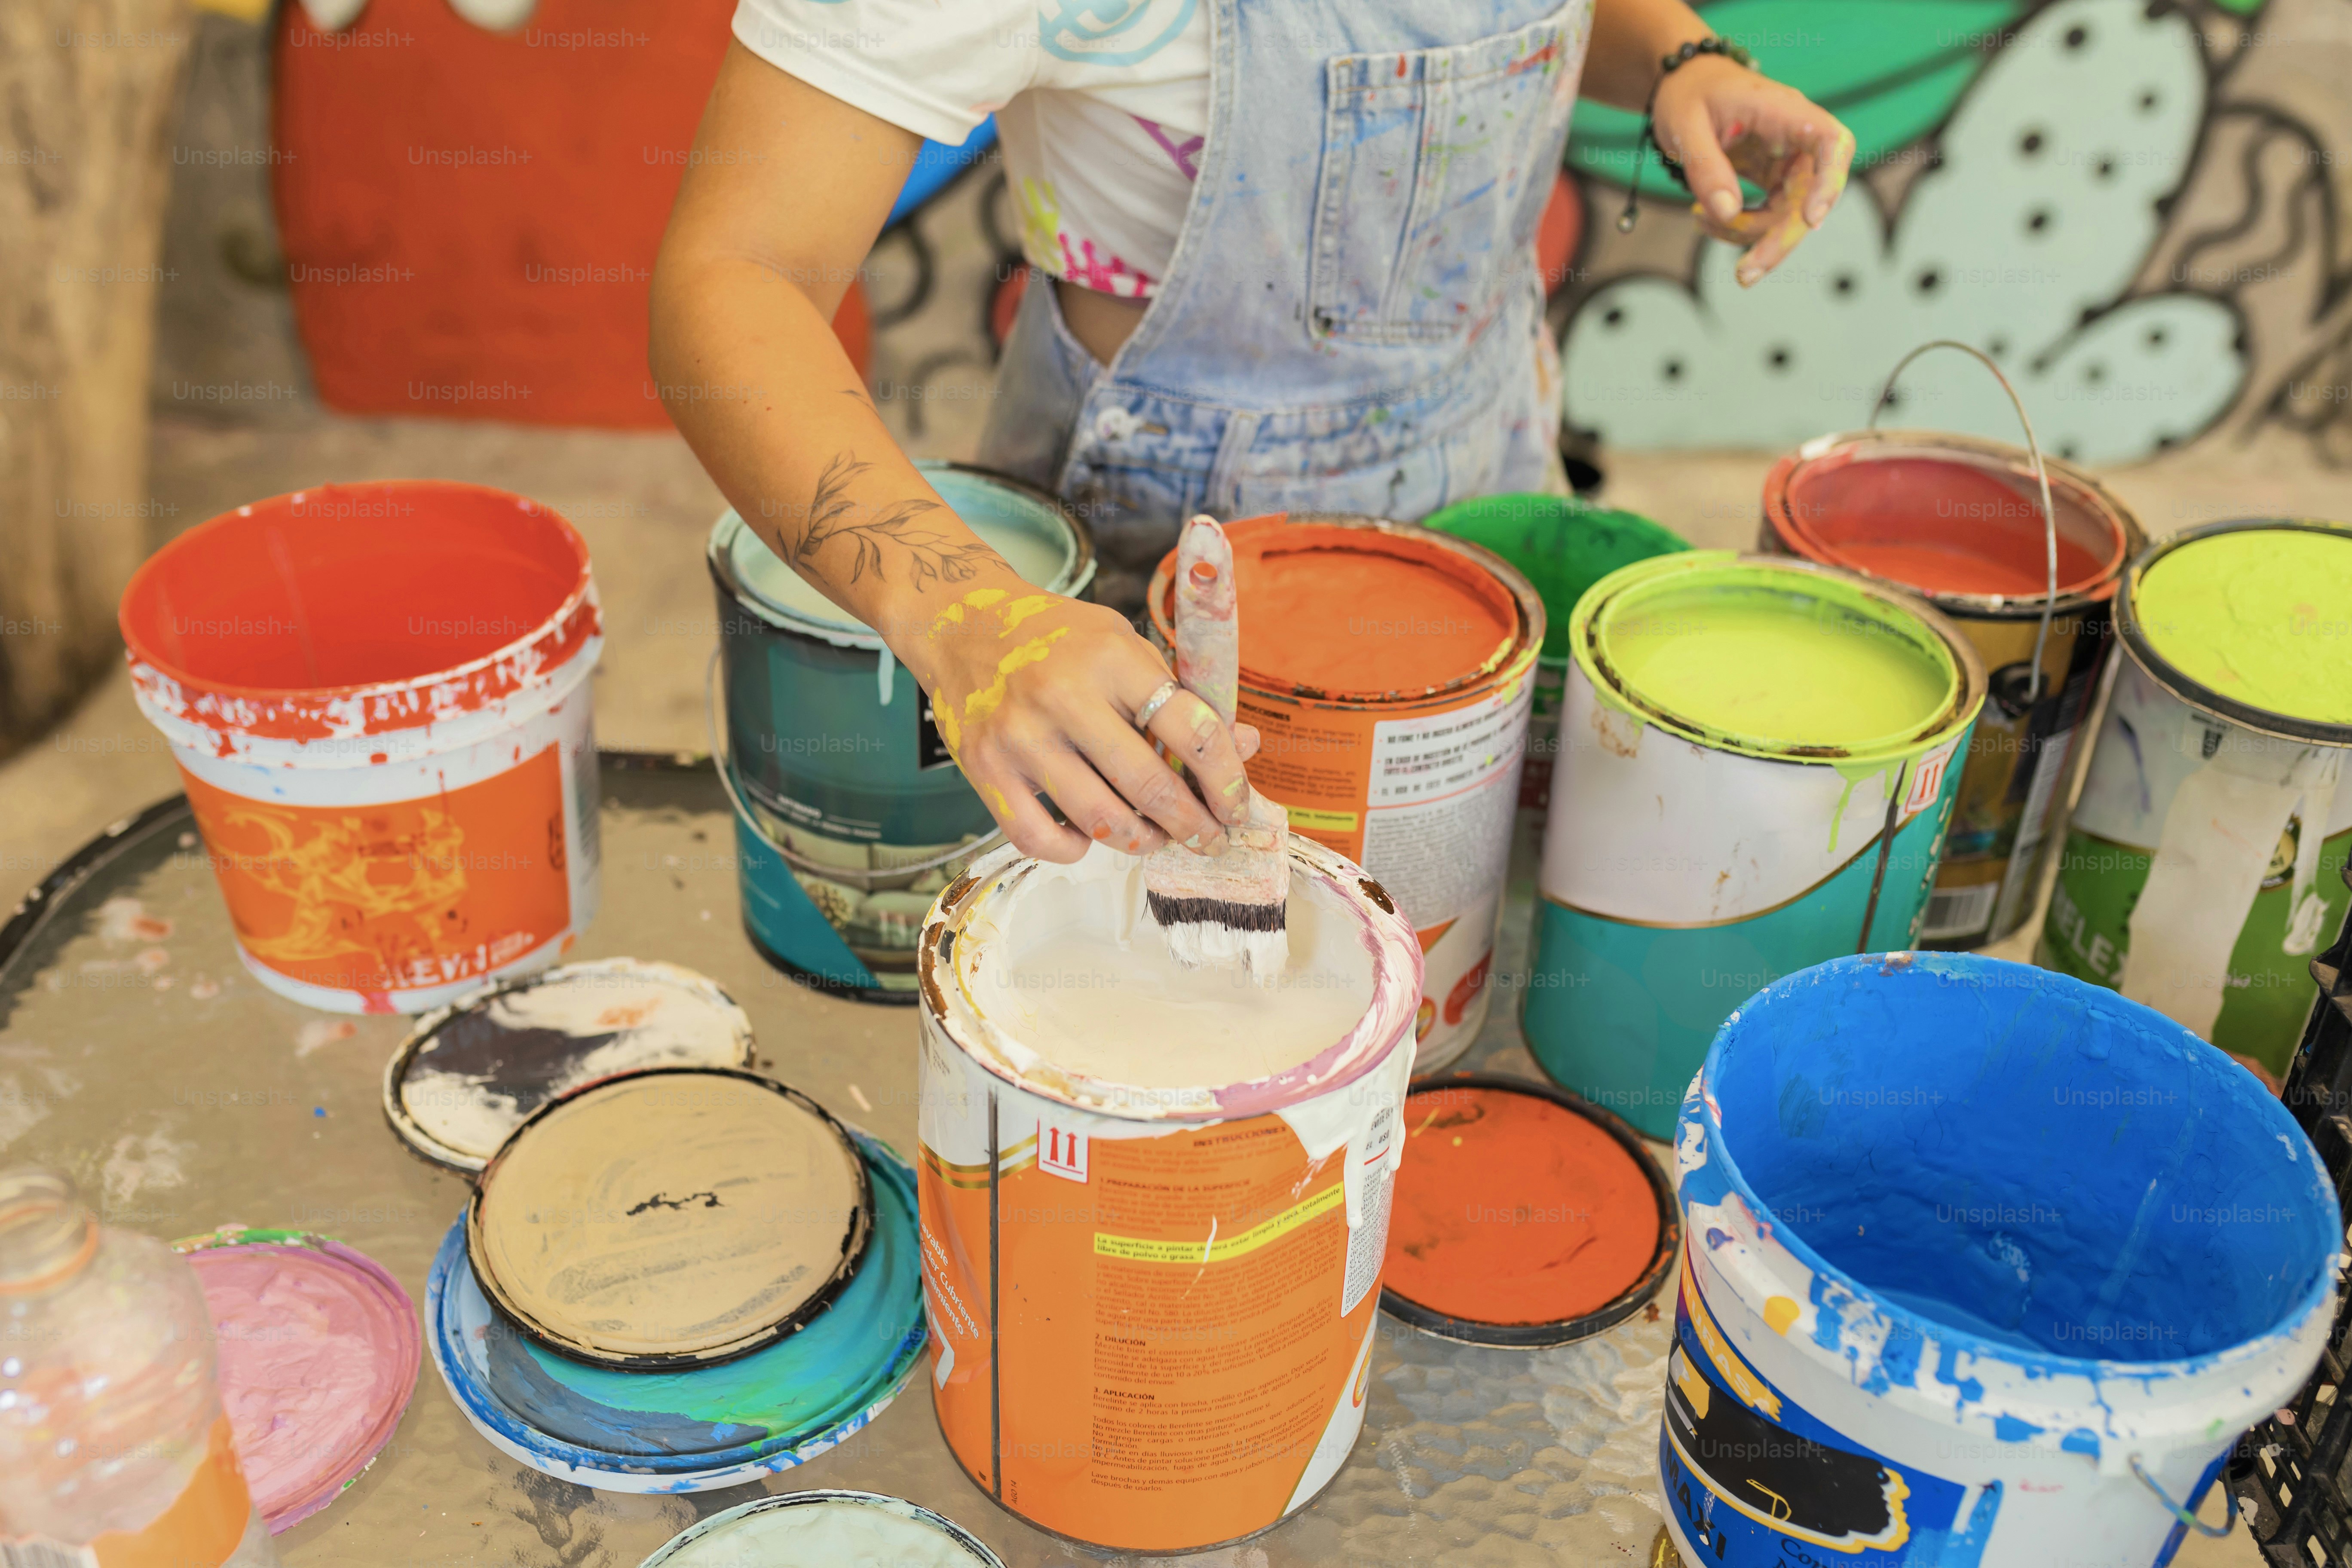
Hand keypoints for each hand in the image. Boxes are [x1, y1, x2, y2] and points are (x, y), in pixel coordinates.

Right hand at [905, 576, 1259, 863]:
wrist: (961, 623)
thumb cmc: (1056, 638)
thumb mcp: (1123, 644)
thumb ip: (1178, 695)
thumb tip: (1243, 747)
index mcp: (1110, 658)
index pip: (1189, 729)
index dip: (1225, 778)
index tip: (1237, 806)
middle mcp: (1063, 696)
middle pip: (1148, 785)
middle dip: (1192, 824)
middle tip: (1210, 839)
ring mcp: (1020, 737)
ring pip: (1099, 820)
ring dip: (1140, 841)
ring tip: (1154, 837)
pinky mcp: (984, 770)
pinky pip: (1040, 839)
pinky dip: (1074, 849)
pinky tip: (1087, 835)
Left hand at [1651, 56, 1855, 286]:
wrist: (1686, 85)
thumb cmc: (1689, 95)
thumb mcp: (1685, 126)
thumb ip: (1706, 167)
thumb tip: (1726, 212)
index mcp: (1786, 112)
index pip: (1832, 142)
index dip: (1830, 182)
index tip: (1812, 219)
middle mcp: (1797, 139)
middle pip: (1809, 196)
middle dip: (1778, 239)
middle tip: (1744, 276)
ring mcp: (1788, 161)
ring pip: (1787, 215)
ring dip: (1747, 233)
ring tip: (1698, 219)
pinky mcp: (1775, 179)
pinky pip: (1768, 215)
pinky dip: (1738, 226)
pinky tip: (1704, 219)